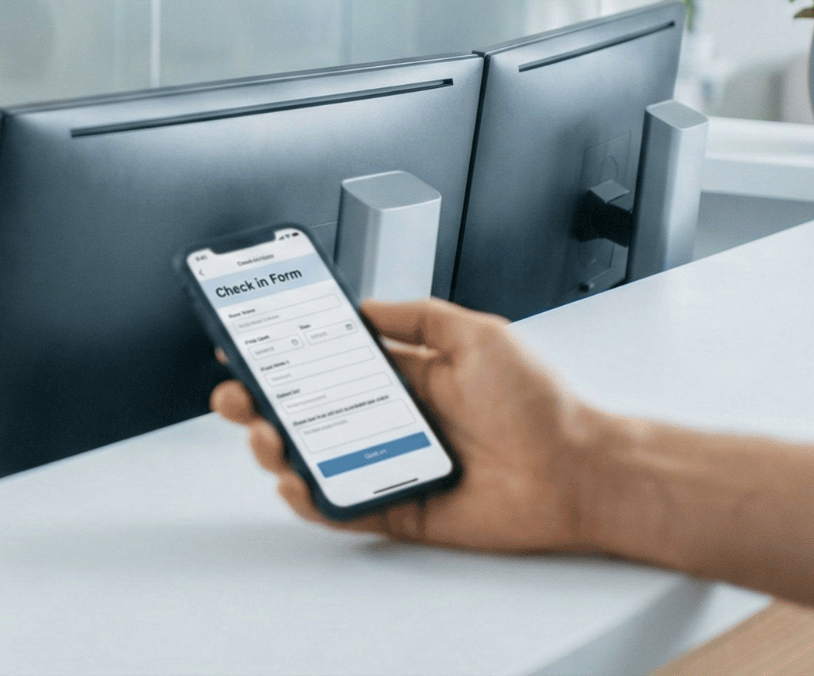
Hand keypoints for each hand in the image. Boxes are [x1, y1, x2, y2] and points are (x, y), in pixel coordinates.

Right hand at [211, 297, 620, 554]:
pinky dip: (311, 498)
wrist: (579, 470)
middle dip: (261, 401)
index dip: (287, 355)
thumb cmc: (541, 405)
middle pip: (309, 412)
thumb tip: (363, 305)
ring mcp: (391, 465)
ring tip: (266, 434)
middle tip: (235, 393)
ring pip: (314, 459)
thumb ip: (416, 317)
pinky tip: (294, 479)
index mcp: (407, 377)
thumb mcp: (478, 334)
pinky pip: (342, 506)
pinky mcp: (400, 508)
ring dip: (277, 446)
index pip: (330, 364)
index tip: (250, 343)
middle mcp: (393, 421)